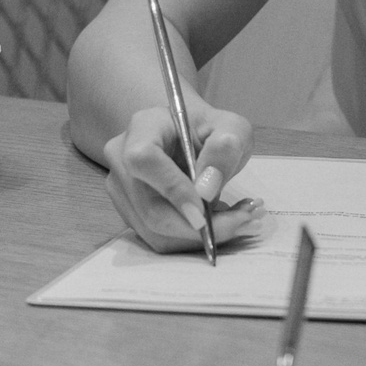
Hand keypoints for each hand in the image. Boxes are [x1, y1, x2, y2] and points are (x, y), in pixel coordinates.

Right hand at [104, 100, 262, 253]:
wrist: (188, 137)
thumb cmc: (209, 129)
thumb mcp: (230, 127)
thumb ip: (225, 148)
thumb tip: (207, 188)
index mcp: (143, 127)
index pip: (144, 160)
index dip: (172, 189)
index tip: (205, 211)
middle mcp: (122, 159)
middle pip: (149, 207)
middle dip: (197, 225)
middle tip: (242, 221)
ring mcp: (122, 190)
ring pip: (155, 231)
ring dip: (200, 235)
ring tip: (238, 219)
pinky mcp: (131, 214)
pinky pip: (160, 238)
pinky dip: (193, 238)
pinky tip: (218, 222)